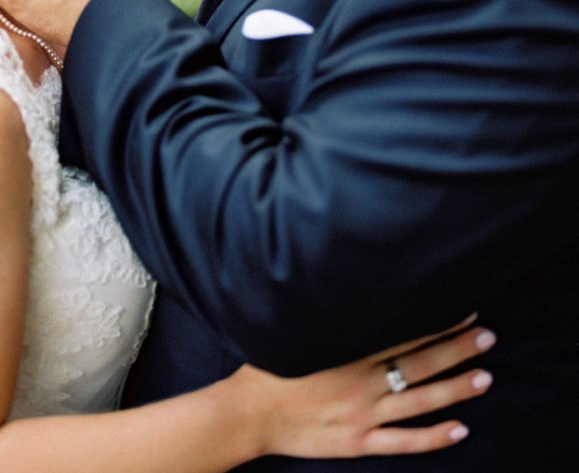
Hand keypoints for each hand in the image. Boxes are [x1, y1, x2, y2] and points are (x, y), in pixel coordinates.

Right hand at [231, 318, 494, 459]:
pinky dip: (434, 438)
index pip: (405, 333)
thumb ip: (330, 320)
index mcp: (350, 352)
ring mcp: (365, 415)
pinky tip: (461, 430)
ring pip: (421, 400)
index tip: (464, 311)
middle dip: (457, 349)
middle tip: (487, 337)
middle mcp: (364, 382)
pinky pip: (405, 442)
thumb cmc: (269, 367)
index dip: (438, 323)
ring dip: (456, 389)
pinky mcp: (360, 442)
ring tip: (485, 377)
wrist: (251, 412)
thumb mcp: (300, 332)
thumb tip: (352, 294)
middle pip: (421, 364)